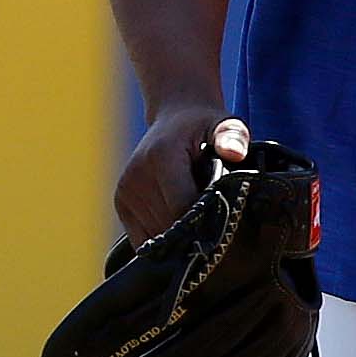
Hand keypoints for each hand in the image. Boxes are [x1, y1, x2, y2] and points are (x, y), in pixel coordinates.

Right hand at [113, 100, 231, 245]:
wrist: (174, 119)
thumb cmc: (204, 128)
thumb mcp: (224, 125)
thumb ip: (233, 137)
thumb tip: (234, 152)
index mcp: (161, 157)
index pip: (182, 207)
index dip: (206, 219)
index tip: (225, 217)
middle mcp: (137, 175)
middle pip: (168, 224)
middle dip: (193, 229)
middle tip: (213, 217)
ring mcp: (125, 190)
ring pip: (156, 235)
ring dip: (177, 235)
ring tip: (193, 215)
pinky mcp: (121, 201)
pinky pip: (142, 238)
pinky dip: (161, 237)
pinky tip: (177, 222)